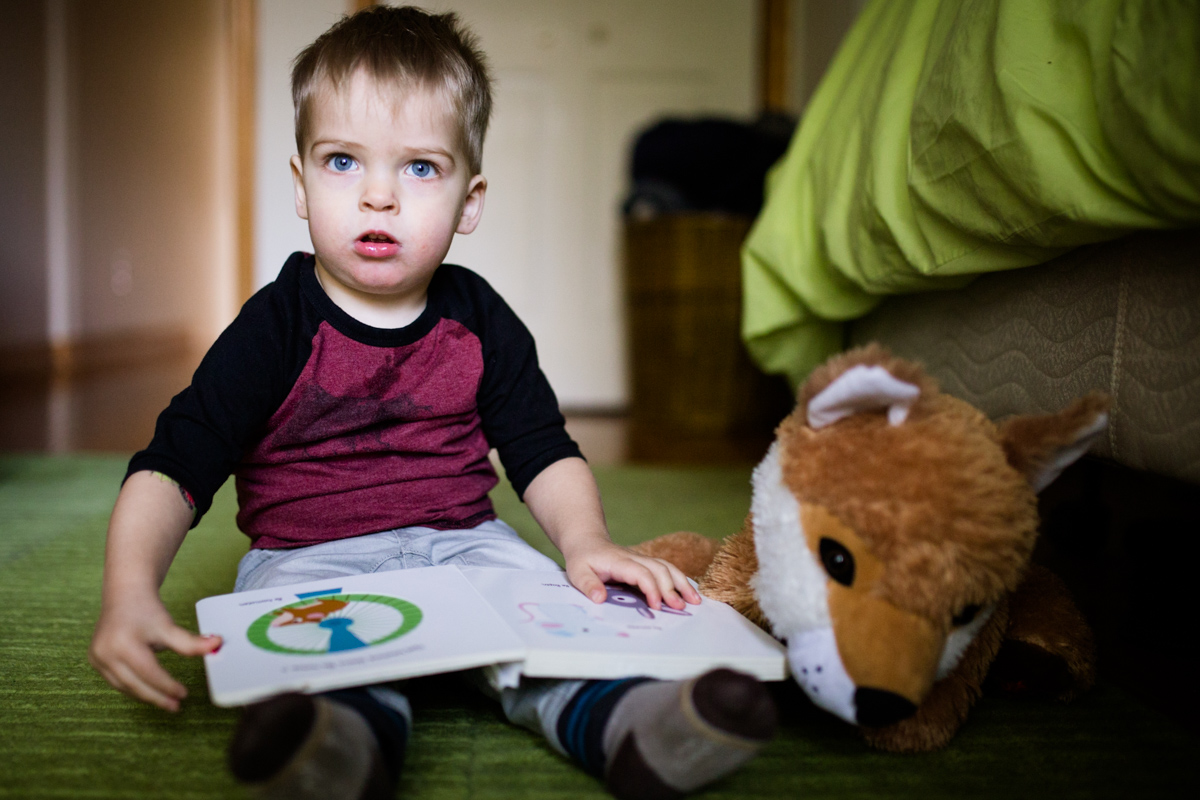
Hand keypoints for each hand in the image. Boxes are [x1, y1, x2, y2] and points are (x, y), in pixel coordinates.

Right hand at [89, 592, 220, 711]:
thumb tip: (217, 645)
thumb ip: (190, 642)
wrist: (125, 594)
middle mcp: (105, 653)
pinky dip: (133, 687)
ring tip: (166, 702)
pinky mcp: (95, 660)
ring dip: (145, 695)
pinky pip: (116, 680)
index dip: (167, 686)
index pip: (149, 673)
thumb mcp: (169, 626)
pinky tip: (149, 691)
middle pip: (134, 684)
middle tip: (175, 706)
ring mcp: (97, 658)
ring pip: (124, 686)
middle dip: (156, 697)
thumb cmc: (147, 609)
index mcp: (123, 644)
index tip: (183, 694)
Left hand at [563, 540, 700, 610]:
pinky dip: (679, 580)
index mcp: (619, 562)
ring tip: (695, 601)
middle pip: (660, 569)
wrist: (587, 541)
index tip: (656, 605)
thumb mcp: (577, 573)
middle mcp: (635, 558)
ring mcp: (642, 560)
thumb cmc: (582, 559)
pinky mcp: (645, 564)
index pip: (641, 573)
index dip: (651, 588)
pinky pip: (666, 569)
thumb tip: (600, 598)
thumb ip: (588, 585)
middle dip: (672, 588)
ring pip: (667, 567)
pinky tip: (689, 593)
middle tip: (680, 607)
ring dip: (682, 583)